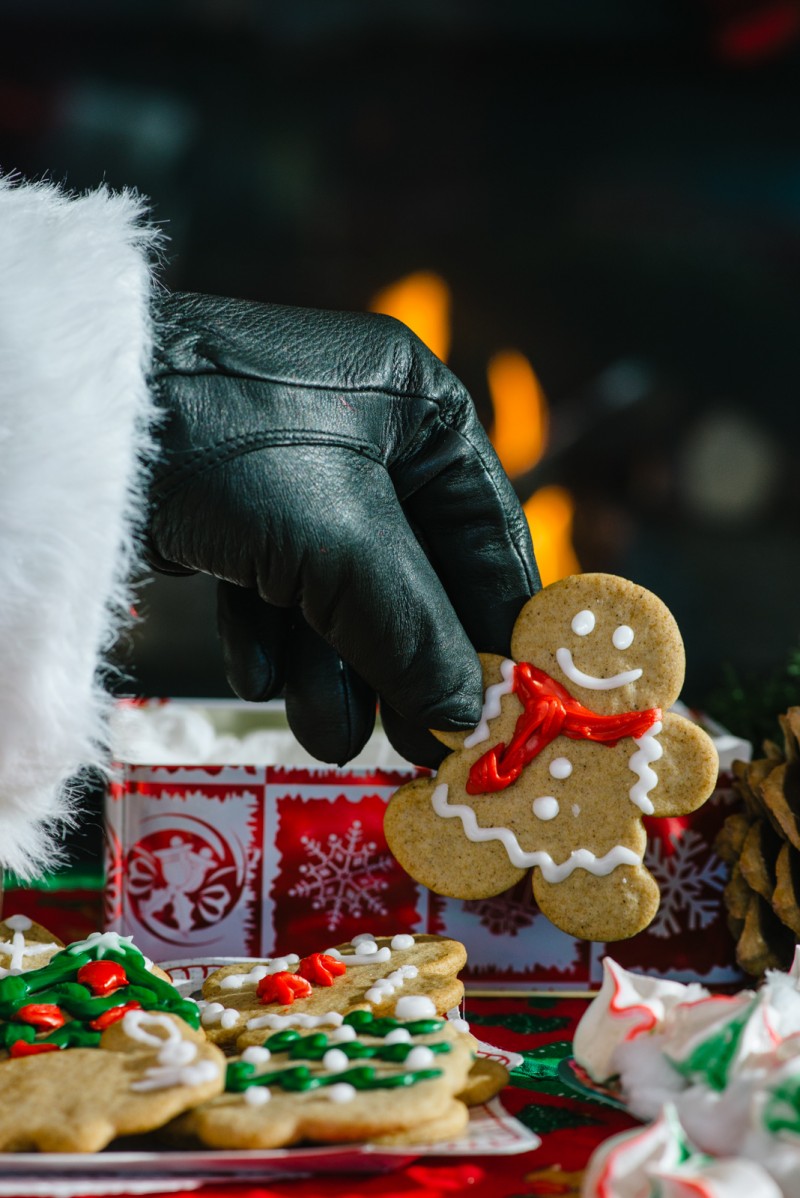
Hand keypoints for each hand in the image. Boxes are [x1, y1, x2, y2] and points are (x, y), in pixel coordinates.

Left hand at [147, 291, 538, 765]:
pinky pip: (282, 590)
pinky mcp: (241, 511)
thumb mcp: (341, 544)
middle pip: (415, 578)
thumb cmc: (229, 447)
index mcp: (422, 411)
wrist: (75, 425)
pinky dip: (276, 639)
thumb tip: (467, 718)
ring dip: (337, 673)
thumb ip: (413, 633)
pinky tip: (259, 672)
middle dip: (406, 666)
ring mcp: (302, 475)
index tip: (508, 706)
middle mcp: (371, 437)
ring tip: (330, 738)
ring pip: (345, 596)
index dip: (498, 627)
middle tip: (421, 749)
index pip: (488, 535)